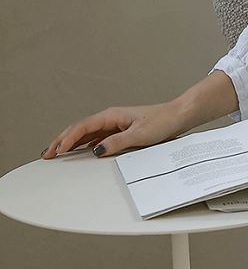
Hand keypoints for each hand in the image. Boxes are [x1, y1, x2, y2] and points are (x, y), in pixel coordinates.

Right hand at [40, 102, 188, 159]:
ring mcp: (114, 124)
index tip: (57, 151)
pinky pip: (96, 137)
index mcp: (112, 115)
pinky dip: (83, 144)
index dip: (68, 139)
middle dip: (61, 140)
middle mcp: (110, 118)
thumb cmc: (162, 121)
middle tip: (47, 153)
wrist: (178, 116)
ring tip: (56, 153)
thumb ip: (117, 142)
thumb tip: (95, 150)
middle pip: (80, 128)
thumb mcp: (139, 135)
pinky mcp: (120, 130)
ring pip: (86, 133)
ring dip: (70, 142)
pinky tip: (78, 151)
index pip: (83, 127)